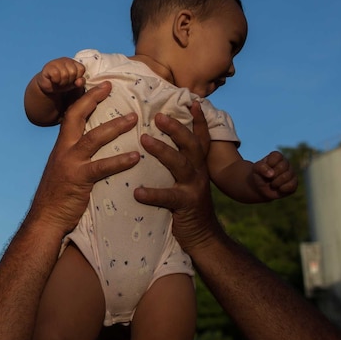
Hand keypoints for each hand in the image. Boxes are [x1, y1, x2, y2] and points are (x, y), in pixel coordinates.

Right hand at [28, 82, 139, 234]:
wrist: (46, 219)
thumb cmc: (58, 196)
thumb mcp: (64, 169)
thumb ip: (76, 156)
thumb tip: (92, 148)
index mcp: (61, 146)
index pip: (71, 115)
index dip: (85, 99)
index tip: (101, 86)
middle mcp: (63, 150)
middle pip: (76, 116)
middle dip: (93, 99)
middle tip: (110, 87)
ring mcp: (70, 163)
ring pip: (93, 138)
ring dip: (115, 127)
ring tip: (134, 120)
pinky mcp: (79, 179)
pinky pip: (102, 167)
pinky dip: (120, 161)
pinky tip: (135, 158)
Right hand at [35, 57, 85, 95]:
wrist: (49, 86)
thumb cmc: (63, 83)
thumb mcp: (74, 84)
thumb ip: (80, 82)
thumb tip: (79, 82)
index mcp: (73, 62)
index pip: (81, 69)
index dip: (77, 77)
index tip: (72, 80)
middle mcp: (66, 60)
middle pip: (73, 72)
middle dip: (69, 81)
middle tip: (64, 81)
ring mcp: (57, 62)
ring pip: (65, 74)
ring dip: (62, 82)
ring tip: (59, 82)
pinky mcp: (48, 67)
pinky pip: (56, 75)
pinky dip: (55, 80)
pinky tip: (53, 80)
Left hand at [134, 101, 220, 252]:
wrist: (203, 238)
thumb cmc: (186, 207)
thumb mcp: (185, 182)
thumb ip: (176, 165)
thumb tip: (155, 146)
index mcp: (197, 165)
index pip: (199, 138)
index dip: (198, 120)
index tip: (191, 101)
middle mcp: (198, 173)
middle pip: (191, 144)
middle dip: (176, 128)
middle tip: (159, 116)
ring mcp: (194, 188)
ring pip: (181, 164)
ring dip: (162, 150)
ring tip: (144, 140)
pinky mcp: (186, 206)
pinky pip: (169, 198)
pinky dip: (152, 194)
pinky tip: (137, 192)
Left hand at [249, 151, 297, 200]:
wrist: (260, 188)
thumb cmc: (259, 175)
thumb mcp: (255, 169)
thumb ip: (261, 167)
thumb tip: (272, 174)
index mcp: (277, 157)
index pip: (277, 156)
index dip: (269, 164)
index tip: (263, 168)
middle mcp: (286, 163)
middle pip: (282, 167)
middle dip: (272, 175)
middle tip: (268, 178)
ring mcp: (291, 174)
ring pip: (286, 176)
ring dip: (275, 183)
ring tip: (272, 184)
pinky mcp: (294, 184)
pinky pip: (291, 185)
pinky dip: (282, 189)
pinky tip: (278, 189)